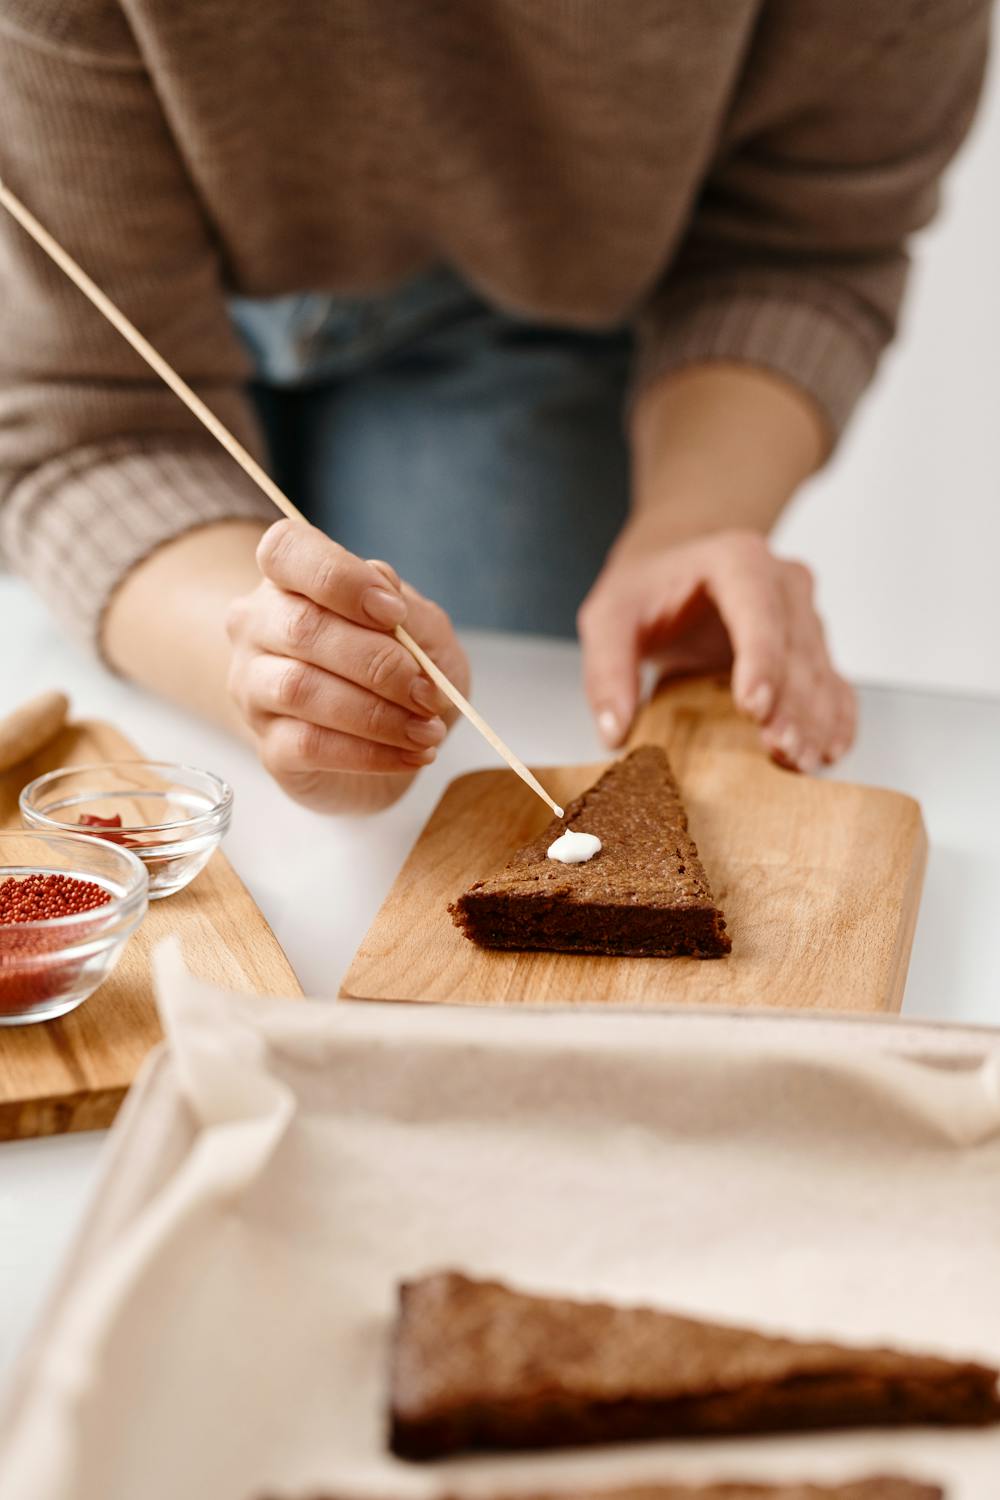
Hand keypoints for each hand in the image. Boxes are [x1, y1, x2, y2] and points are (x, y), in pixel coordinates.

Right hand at [226, 519, 469, 812]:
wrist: (385, 745)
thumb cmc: (398, 672)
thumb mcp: (426, 636)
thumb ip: (411, 612)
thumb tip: (384, 587)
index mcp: (292, 581)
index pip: (286, 550)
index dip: (339, 578)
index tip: (394, 613)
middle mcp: (258, 627)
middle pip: (302, 628)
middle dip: (378, 662)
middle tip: (429, 693)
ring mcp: (254, 688)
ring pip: (300, 689)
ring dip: (376, 714)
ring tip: (428, 731)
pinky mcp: (269, 746)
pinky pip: (308, 745)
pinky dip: (370, 753)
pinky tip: (410, 755)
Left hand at [577, 525, 855, 771]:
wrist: (677, 564)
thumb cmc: (647, 588)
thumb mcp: (608, 617)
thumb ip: (607, 670)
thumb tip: (615, 731)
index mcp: (735, 560)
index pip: (758, 609)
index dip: (762, 659)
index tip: (755, 707)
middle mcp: (782, 582)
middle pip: (797, 648)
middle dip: (792, 704)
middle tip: (780, 750)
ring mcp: (805, 615)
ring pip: (821, 670)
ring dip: (814, 720)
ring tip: (799, 761)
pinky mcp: (813, 649)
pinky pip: (836, 685)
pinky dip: (836, 720)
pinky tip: (827, 752)